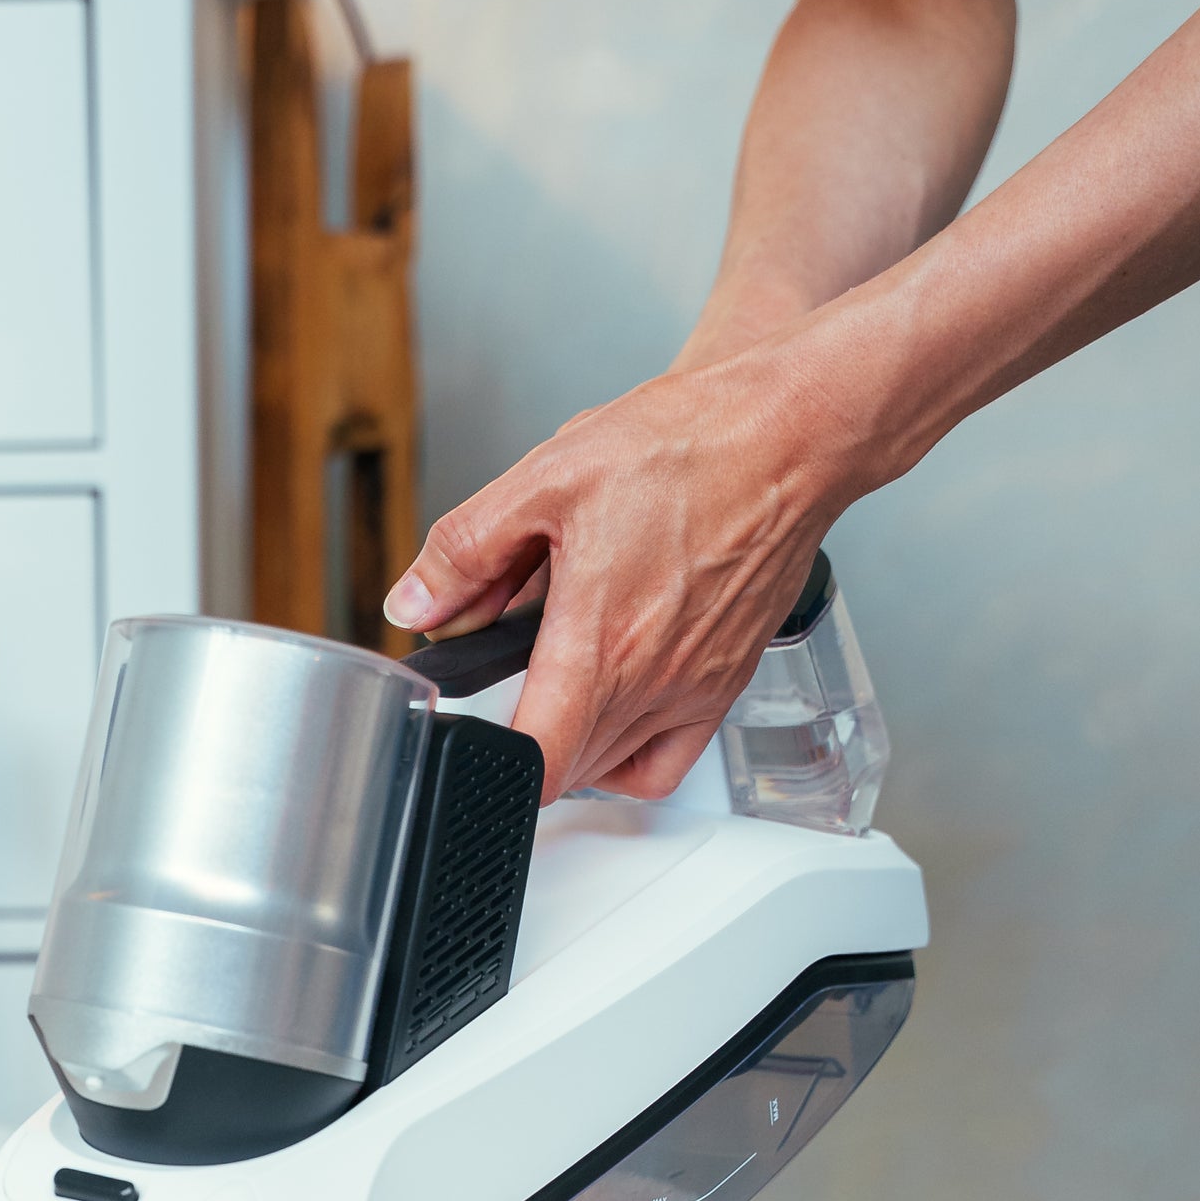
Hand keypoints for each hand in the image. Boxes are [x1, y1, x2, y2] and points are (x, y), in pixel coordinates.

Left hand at [384, 348, 845, 802]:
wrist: (785, 435)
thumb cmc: (685, 448)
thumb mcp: (546, 479)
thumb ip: (466, 550)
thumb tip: (415, 603)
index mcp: (600, 641)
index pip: (536, 758)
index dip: (489, 755)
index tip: (469, 723)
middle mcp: (653, 680)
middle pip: (564, 764)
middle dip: (519, 728)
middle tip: (504, 671)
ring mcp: (693, 690)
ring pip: (609, 765)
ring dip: (569, 739)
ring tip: (554, 675)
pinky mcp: (724, 686)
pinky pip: (665, 763)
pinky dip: (624, 759)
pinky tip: (603, 715)